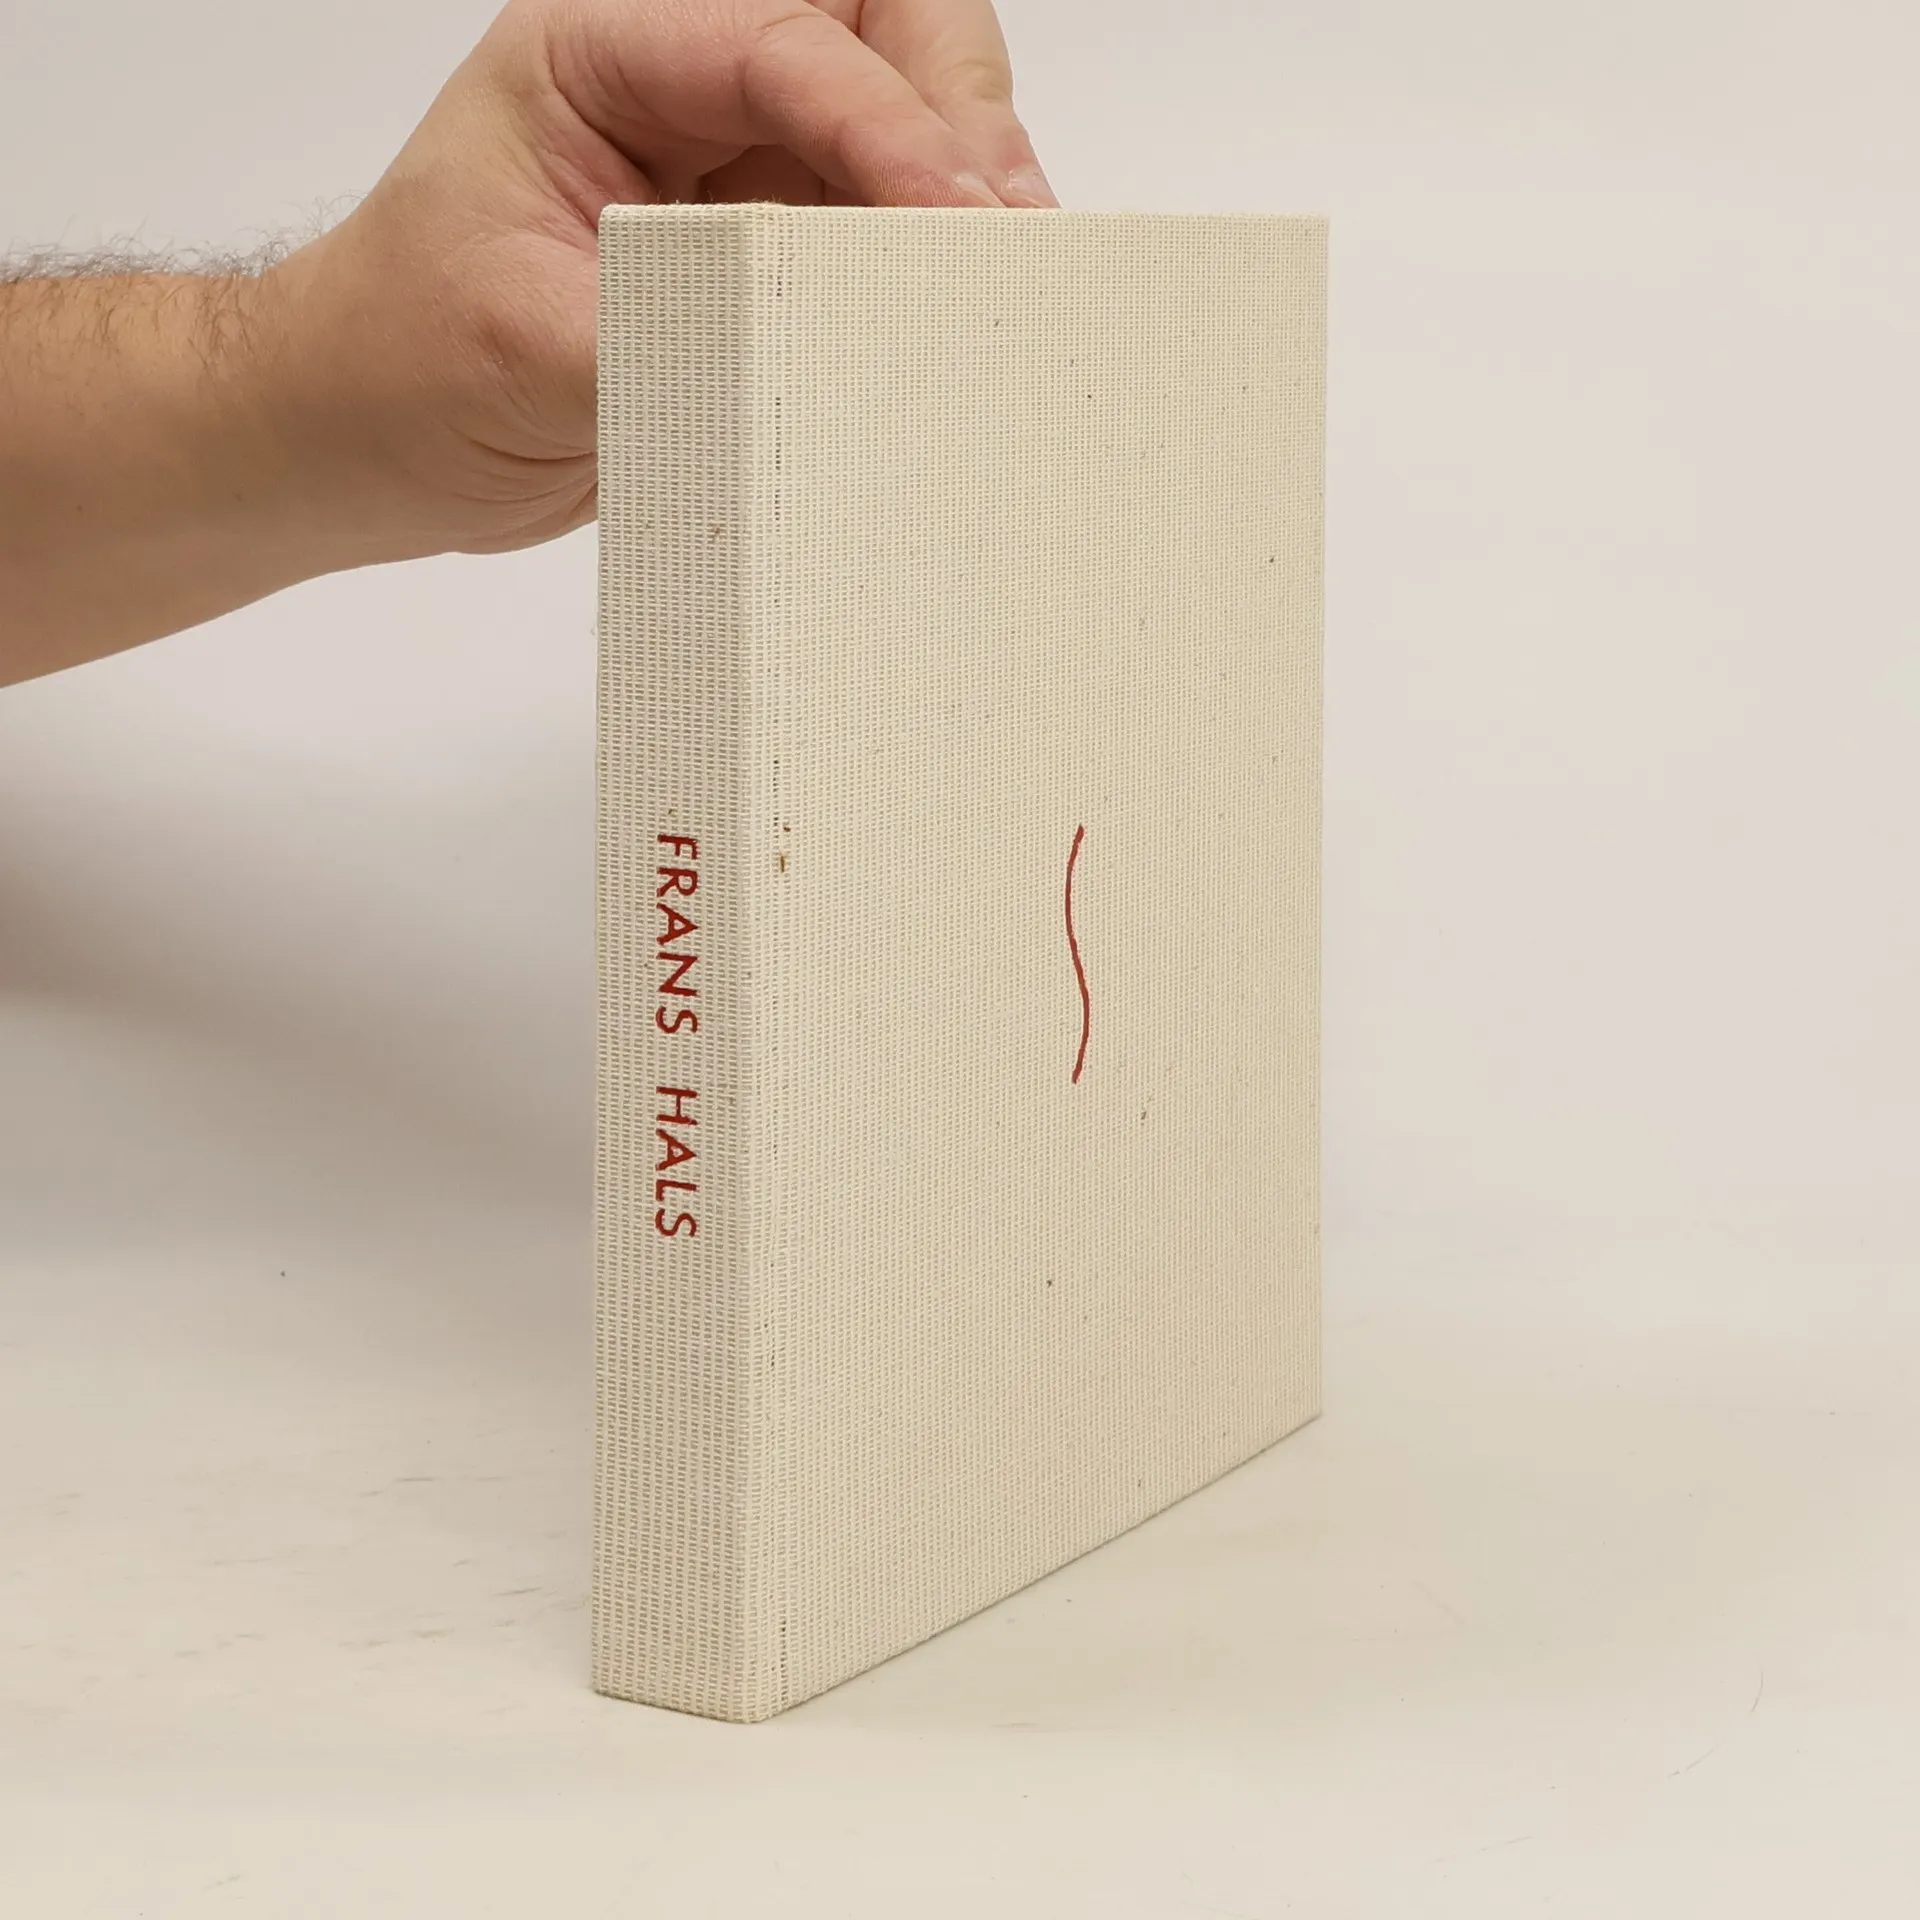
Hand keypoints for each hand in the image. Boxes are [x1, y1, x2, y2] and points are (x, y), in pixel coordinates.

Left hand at [270, 0, 1056, 567]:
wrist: (369, 441)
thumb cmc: (397, 365)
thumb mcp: (523, 348)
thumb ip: (677, 330)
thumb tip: (823, 343)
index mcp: (596, 47)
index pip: (777, 42)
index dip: (883, 122)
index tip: (957, 215)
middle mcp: (677, 80)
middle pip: (870, 19)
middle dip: (953, 102)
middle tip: (1003, 220)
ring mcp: (732, 161)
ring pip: (898, 114)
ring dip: (963, 182)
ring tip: (1006, 274)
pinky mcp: (765, 248)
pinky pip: (876, 227)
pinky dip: (928, 265)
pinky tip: (959, 316)